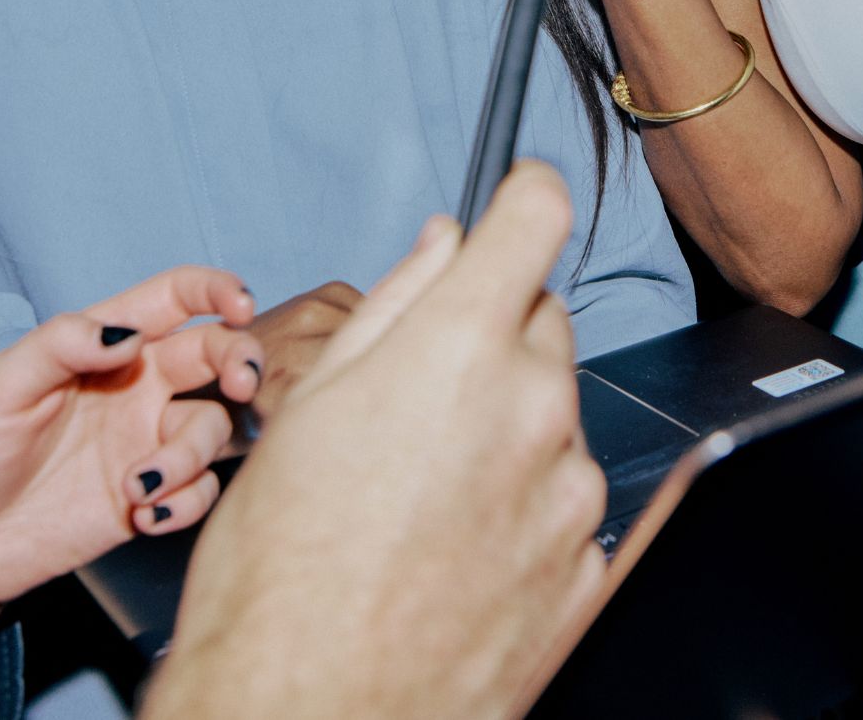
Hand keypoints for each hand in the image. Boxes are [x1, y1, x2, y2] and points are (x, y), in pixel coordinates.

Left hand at [0, 268, 261, 686]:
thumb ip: (59, 345)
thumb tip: (128, 335)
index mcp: (103, 345)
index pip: (173, 298)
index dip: (215, 289)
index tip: (239, 304)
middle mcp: (136, 386)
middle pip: (215, 354)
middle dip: (241, 361)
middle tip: (241, 385)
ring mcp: (145, 442)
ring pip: (211, 427)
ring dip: (190, 455)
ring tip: (139, 488)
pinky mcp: (148, 497)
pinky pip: (200, 491)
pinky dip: (186, 502)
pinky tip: (143, 517)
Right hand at [147, 164, 608, 719]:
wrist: (306, 715)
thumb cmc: (277, 576)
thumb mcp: (307, 407)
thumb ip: (396, 304)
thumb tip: (445, 243)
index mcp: (459, 349)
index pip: (535, 215)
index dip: (521, 195)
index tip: (514, 199)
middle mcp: (533, 409)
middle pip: (541, 319)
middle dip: (493, 333)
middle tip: (414, 395)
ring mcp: (568, 494)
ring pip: (553, 415)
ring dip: (505, 428)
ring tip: (418, 495)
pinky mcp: (584, 568)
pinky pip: (562, 502)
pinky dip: (520, 508)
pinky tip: (450, 547)